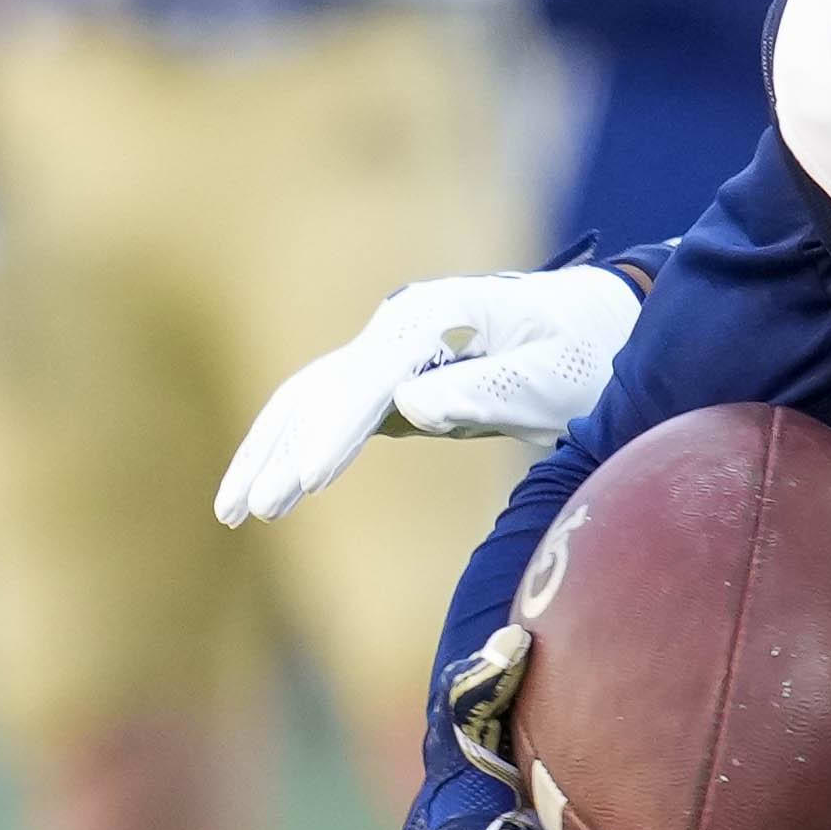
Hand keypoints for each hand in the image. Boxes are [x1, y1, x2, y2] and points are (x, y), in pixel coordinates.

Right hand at [218, 265, 645, 526]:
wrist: (599, 326)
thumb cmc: (586, 353)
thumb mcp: (555, 377)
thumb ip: (490, 389)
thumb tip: (413, 405)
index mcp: (439, 316)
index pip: (372, 379)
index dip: (336, 431)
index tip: (306, 483)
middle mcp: (401, 325)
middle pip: (322, 388)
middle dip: (281, 450)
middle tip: (246, 512)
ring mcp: (389, 347)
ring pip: (309, 399)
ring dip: (268, 452)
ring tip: (232, 513)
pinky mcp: (388, 376)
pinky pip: (325, 411)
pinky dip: (292, 448)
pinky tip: (262, 492)